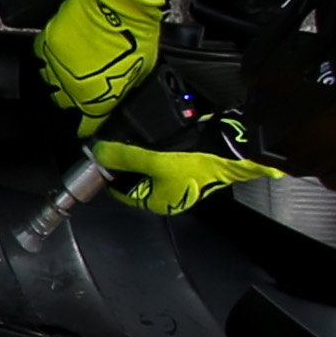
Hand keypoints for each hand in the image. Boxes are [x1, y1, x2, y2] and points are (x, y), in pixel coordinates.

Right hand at [34, 0, 167, 128]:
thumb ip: (124, 89)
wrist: (120, 1)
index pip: (88, 124)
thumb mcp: (141, 70)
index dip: (89, 127)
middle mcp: (71, 86)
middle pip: (65, 104)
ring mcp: (56, 65)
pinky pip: (42, 58)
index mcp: (97, 97)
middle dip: (76, 100)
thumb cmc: (135, 32)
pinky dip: (51, 59)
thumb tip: (117, 97)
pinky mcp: (47, 43)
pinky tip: (63, 54)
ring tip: (73, 71)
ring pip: (51, 82)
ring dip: (62, 80)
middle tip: (87, 90)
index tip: (88, 128)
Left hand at [86, 70, 278, 215]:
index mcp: (159, 201)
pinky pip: (167, 156)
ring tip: (132, 137)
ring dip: (142, 152)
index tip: (99, 160)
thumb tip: (98, 153)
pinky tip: (157, 135)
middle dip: (125, 162)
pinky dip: (159, 146)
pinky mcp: (194, 163)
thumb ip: (123, 157)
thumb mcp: (154, 159)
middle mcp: (171, 194)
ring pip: (152, 166)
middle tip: (113, 144)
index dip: (108, 175)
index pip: (122, 192)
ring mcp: (184, 179)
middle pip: (136, 178)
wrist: (237, 146)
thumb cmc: (202, 160)